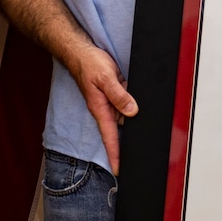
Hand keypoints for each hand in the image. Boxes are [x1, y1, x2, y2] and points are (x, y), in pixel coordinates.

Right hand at [69, 45, 138, 174]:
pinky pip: (126, 101)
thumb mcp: (106, 78)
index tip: (119, 170)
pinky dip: (131, 100)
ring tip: (135, 106)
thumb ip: (119, 95)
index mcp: (100, 109)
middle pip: (121, 127)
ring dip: (132, 112)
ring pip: (125, 113)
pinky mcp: (114, 93)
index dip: (115, 154)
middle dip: (129, 135)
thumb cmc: (88, 64)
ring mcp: (109, 101)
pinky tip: (134, 95)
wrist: (81, 51)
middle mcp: (104, 108)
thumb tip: (132, 111)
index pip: (109, 137)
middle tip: (141, 145)